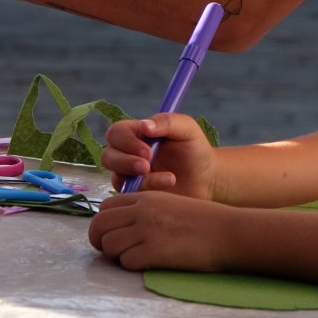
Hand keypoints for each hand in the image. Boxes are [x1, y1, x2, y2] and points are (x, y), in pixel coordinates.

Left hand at [88, 189, 230, 271]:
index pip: (104, 208)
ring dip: (116, 255)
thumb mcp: (169, 204)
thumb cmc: (202, 221)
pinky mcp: (155, 251)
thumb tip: (122, 226)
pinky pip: (126, 261)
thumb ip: (144, 210)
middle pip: (98, 225)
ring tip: (132, 258)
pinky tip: (146, 264)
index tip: (114, 234)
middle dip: (100, 241)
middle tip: (114, 252)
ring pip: (108, 244)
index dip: (104, 224)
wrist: (227, 232)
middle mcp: (140, 211)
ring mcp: (146, 230)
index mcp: (143, 197)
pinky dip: (132, 266)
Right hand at [99, 113, 216, 198]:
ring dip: (139, 179)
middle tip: (147, 166)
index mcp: (136, 134)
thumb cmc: (196, 150)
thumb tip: (144, 126)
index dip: (126, 141)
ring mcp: (132, 177)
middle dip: (125, 162)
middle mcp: (129, 154)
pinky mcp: (138, 195)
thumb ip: (166, 122)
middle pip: (108, 156)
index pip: (116, 133)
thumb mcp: (186, 129)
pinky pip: (131, 195)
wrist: (209, 179)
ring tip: (170, 178)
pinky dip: (150, 190)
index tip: (147, 150)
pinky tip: (170, 184)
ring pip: (117, 178)